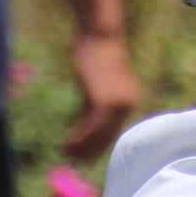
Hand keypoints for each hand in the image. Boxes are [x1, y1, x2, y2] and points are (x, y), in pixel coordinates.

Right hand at [62, 27, 141, 160]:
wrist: (101, 35)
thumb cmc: (98, 55)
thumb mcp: (97, 84)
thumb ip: (93, 105)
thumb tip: (85, 127)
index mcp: (129, 99)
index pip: (114, 130)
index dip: (98, 146)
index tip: (86, 158)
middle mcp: (127, 103)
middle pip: (107, 136)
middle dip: (90, 151)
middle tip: (75, 161)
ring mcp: (116, 103)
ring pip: (98, 134)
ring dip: (82, 146)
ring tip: (66, 153)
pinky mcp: (103, 100)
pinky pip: (90, 126)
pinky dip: (78, 137)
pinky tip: (66, 143)